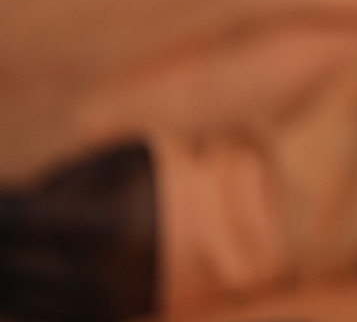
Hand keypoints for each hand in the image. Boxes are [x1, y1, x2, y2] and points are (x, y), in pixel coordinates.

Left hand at [0, 143, 155, 321]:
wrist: (221, 230)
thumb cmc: (164, 184)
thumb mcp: (117, 165)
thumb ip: (58, 183)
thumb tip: (8, 204)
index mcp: (105, 228)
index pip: (19, 223)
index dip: (0, 210)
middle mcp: (98, 275)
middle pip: (10, 265)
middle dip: (0, 241)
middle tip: (4, 222)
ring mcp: (98, 305)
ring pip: (17, 296)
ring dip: (5, 269)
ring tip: (11, 243)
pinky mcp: (102, 319)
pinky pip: (38, 314)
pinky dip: (21, 294)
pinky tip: (20, 270)